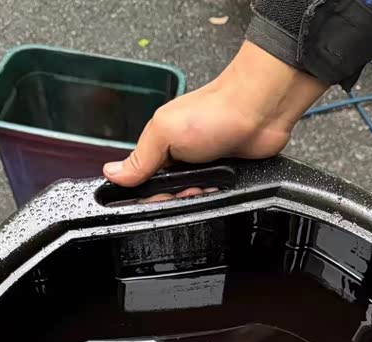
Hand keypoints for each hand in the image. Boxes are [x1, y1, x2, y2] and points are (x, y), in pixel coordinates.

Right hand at [103, 41, 326, 185]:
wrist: (260, 111)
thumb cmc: (215, 112)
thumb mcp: (165, 132)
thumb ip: (140, 157)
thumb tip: (112, 174)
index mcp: (160, 146)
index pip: (144, 183)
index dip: (151, 195)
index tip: (162, 195)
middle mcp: (180, 159)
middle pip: (169, 197)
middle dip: (178, 198)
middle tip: (190, 187)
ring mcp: (204, 168)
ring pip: (193, 201)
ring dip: (200, 198)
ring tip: (208, 184)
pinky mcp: (225, 178)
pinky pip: (215, 199)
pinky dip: (218, 198)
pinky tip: (222, 188)